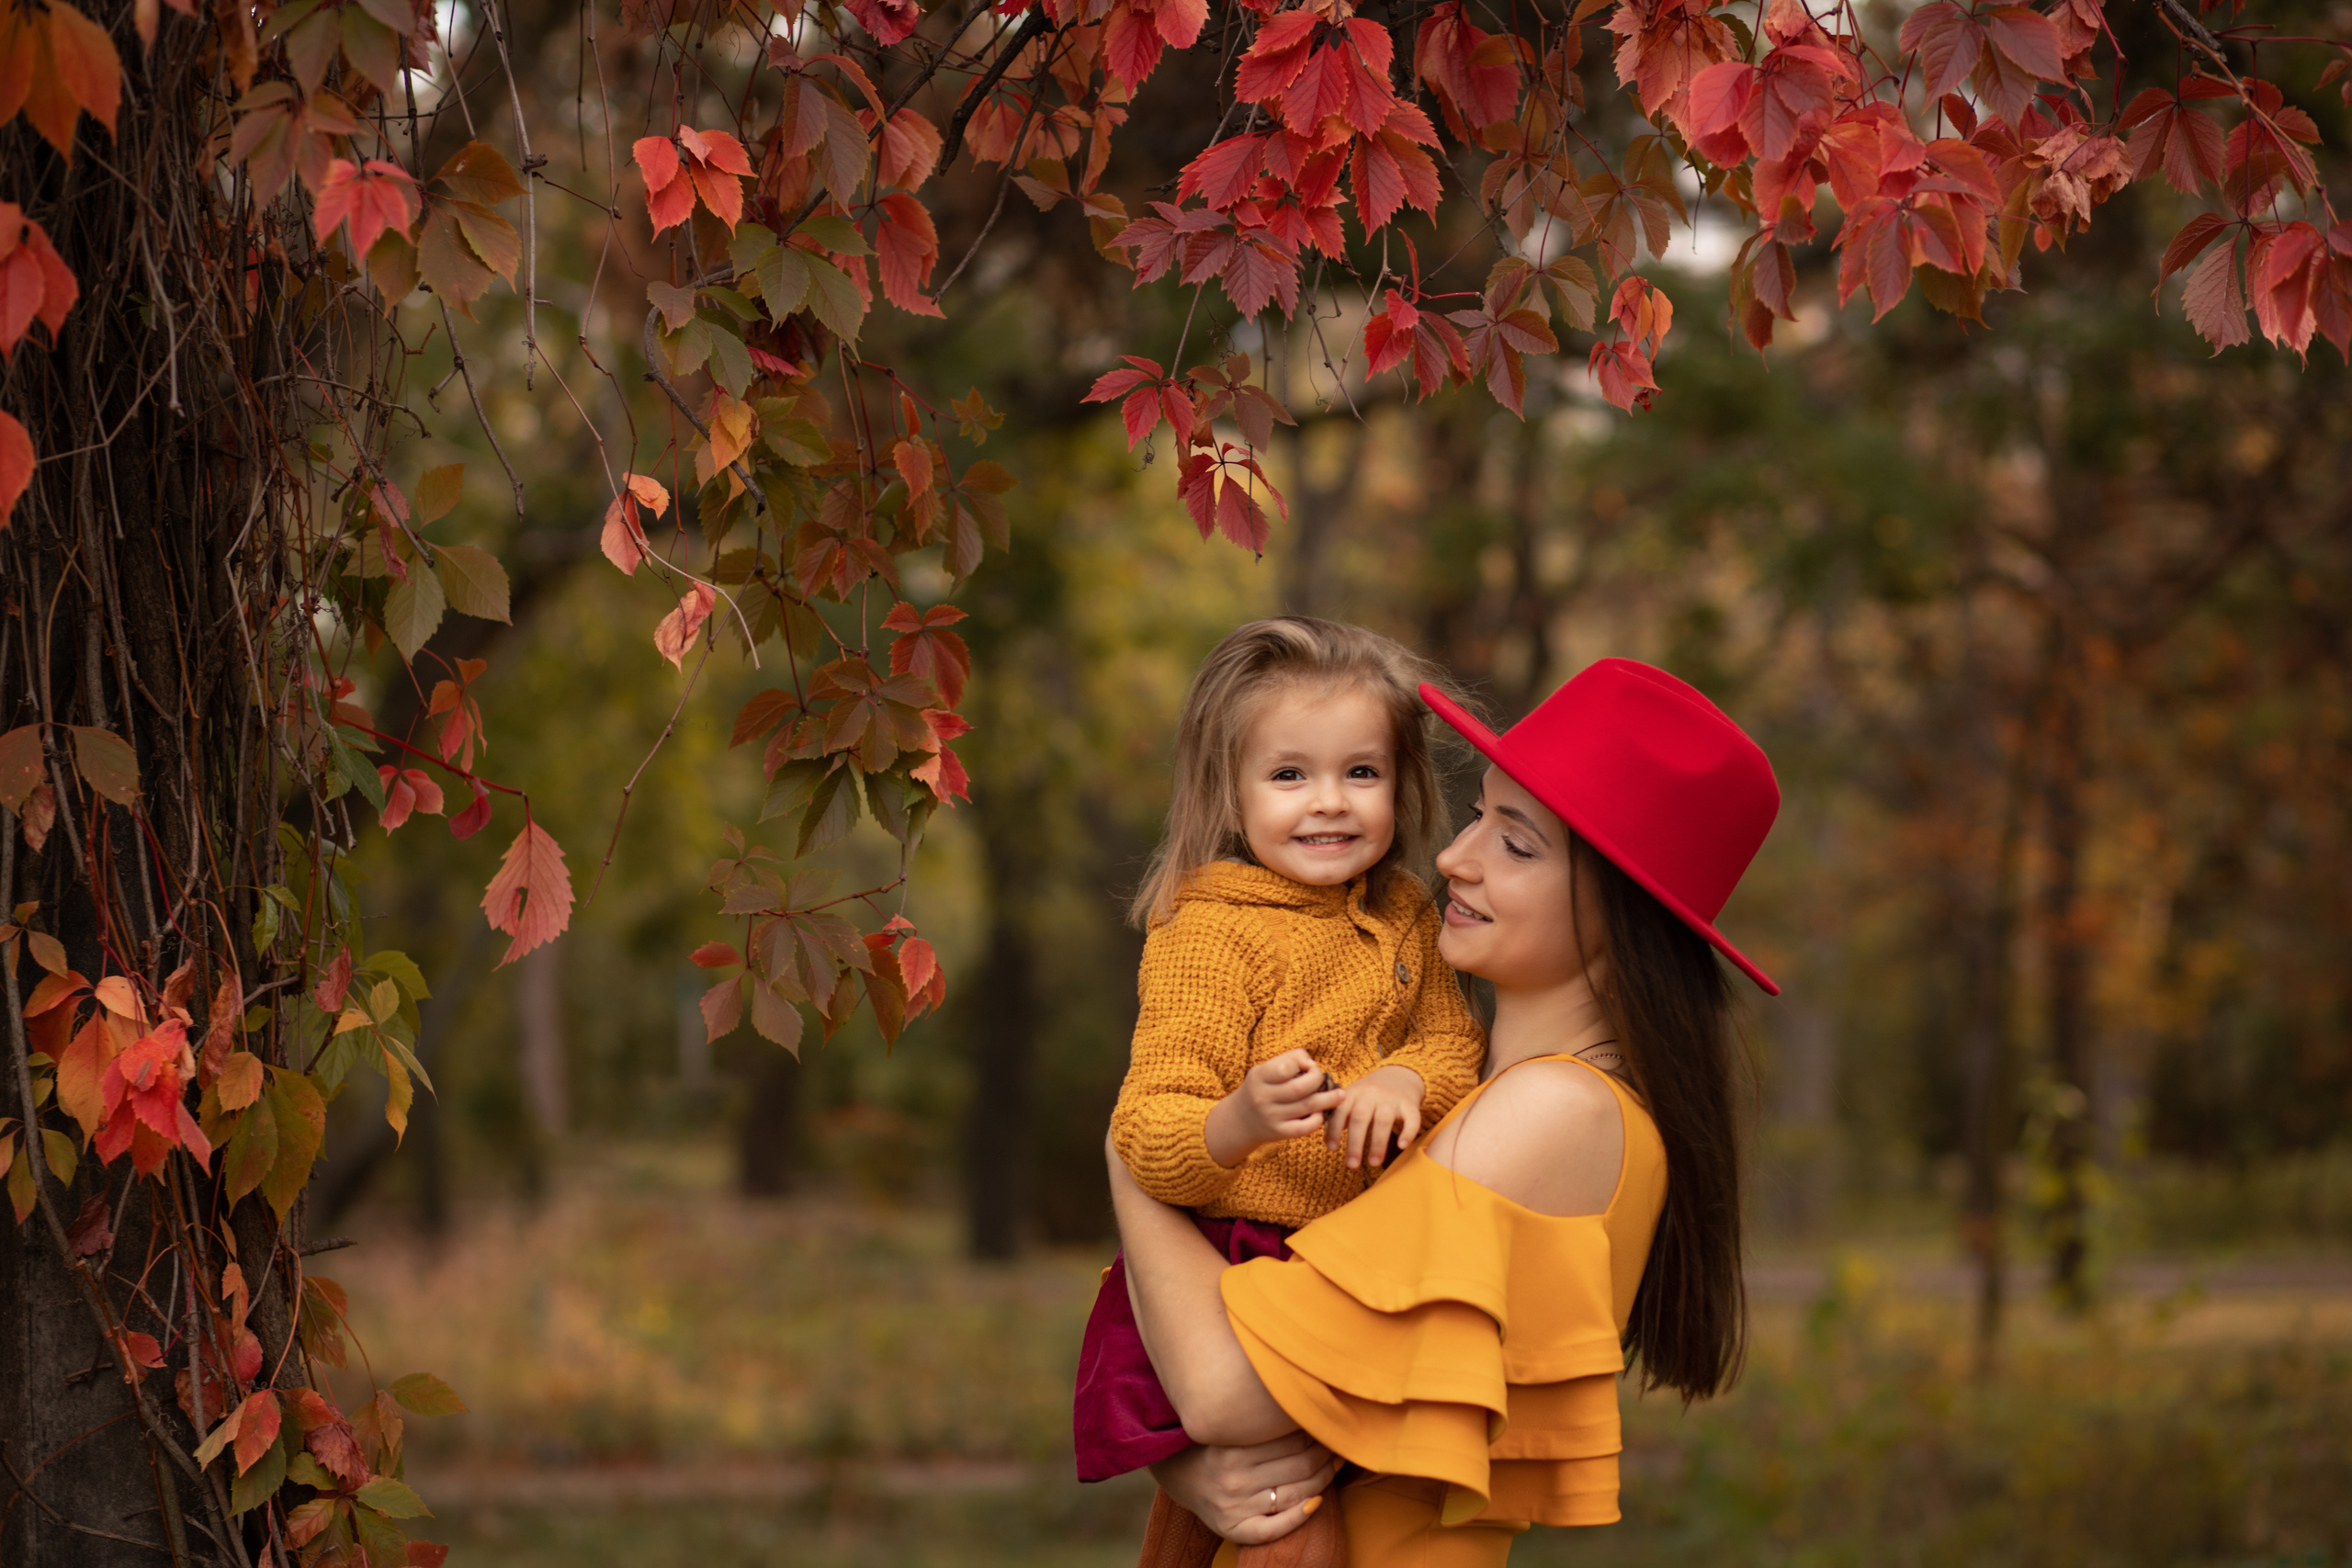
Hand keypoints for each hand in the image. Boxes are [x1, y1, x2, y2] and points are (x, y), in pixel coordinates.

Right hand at [1149, 1434, 1339, 1544]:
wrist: (1180, 1475)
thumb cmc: (1216, 1443)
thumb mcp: (1233, 1425)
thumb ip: (1263, 1420)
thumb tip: (1308, 1407)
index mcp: (1233, 1449)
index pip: (1293, 1440)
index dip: (1317, 1432)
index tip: (1328, 1425)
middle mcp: (1233, 1479)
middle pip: (1299, 1467)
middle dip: (1326, 1455)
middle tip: (1337, 1446)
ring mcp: (1235, 1507)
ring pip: (1295, 1495)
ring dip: (1323, 1481)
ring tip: (1334, 1467)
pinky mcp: (1234, 1530)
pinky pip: (1275, 1529)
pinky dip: (1301, 1516)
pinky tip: (1317, 1502)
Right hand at [1205, 1048, 1344, 1168]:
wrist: (1239, 1120)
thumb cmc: (1260, 1088)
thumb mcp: (1265, 1069)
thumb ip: (1289, 1060)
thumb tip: (1312, 1064)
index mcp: (1259, 1077)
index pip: (1286, 1067)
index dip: (1303, 1062)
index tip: (1308, 1065)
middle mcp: (1263, 1097)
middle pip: (1300, 1087)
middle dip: (1318, 1080)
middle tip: (1323, 1078)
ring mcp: (1271, 1117)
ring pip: (1307, 1106)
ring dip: (1328, 1100)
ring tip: (1340, 1095)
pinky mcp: (1279, 1133)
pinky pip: (1305, 1128)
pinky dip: (1318, 1120)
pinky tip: (1322, 1113)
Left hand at [1326, 1064, 1423, 1169]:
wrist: (1399, 1074)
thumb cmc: (1369, 1094)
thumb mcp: (1352, 1098)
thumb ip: (1338, 1116)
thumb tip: (1326, 1141)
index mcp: (1354, 1093)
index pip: (1340, 1111)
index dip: (1334, 1129)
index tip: (1333, 1149)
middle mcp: (1371, 1094)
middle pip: (1360, 1118)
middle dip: (1355, 1143)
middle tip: (1352, 1165)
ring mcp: (1391, 1099)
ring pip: (1383, 1120)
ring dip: (1377, 1144)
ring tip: (1373, 1163)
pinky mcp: (1410, 1104)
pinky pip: (1411, 1118)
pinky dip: (1408, 1132)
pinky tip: (1402, 1146)